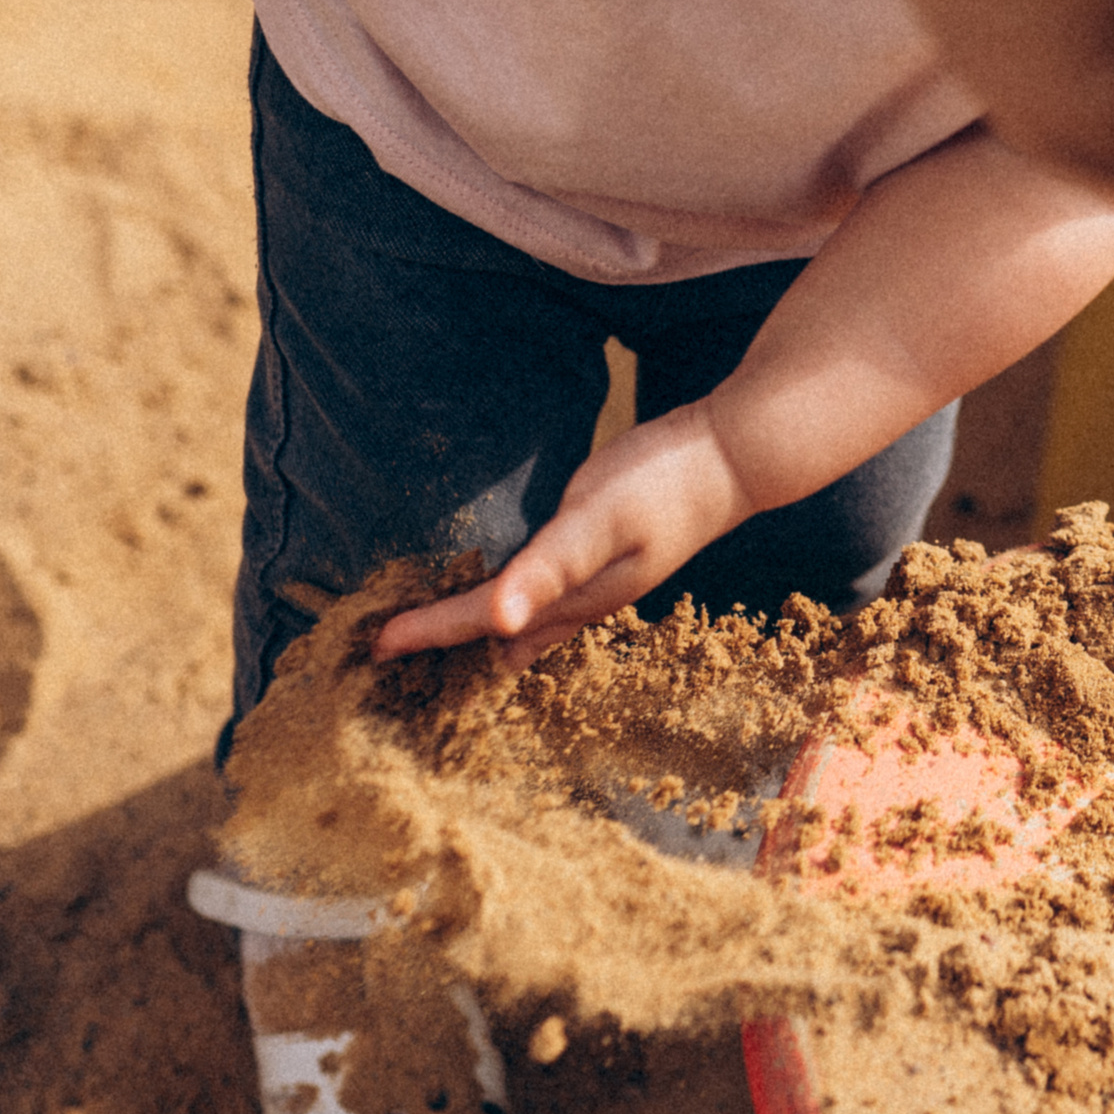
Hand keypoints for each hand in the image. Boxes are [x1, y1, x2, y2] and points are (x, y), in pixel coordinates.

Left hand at [372, 399, 756, 667]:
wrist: (736, 458)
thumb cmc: (667, 482)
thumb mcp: (601, 519)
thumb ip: (549, 568)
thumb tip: (499, 626)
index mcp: (575, 596)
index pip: (486, 619)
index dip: (431, 631)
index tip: (378, 645)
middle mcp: (584, 601)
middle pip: (503, 635)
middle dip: (449, 646)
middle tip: (394, 655)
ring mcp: (600, 583)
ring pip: (526, 624)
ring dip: (481, 631)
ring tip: (438, 639)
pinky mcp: (609, 557)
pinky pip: (548, 599)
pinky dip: (515, 606)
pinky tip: (511, 601)